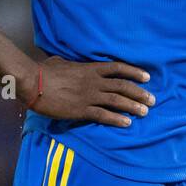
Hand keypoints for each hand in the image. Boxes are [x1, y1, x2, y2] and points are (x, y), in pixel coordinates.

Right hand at [24, 56, 153, 126]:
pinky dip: (117, 119)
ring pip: (117, 101)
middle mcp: (94, 81)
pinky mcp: (81, 110)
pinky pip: (103, 115)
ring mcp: (88, 96)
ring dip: (133, 106)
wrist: (33, 82)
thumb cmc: (44, 71)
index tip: (147, 77)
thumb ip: (70, 64)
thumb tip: (68, 63)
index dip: (134, 72)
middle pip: (123, 86)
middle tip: (152, 100)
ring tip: (145, 112)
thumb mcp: (60, 62)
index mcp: (90, 68)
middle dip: (140, 93)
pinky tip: (127, 123)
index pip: (118, 68)